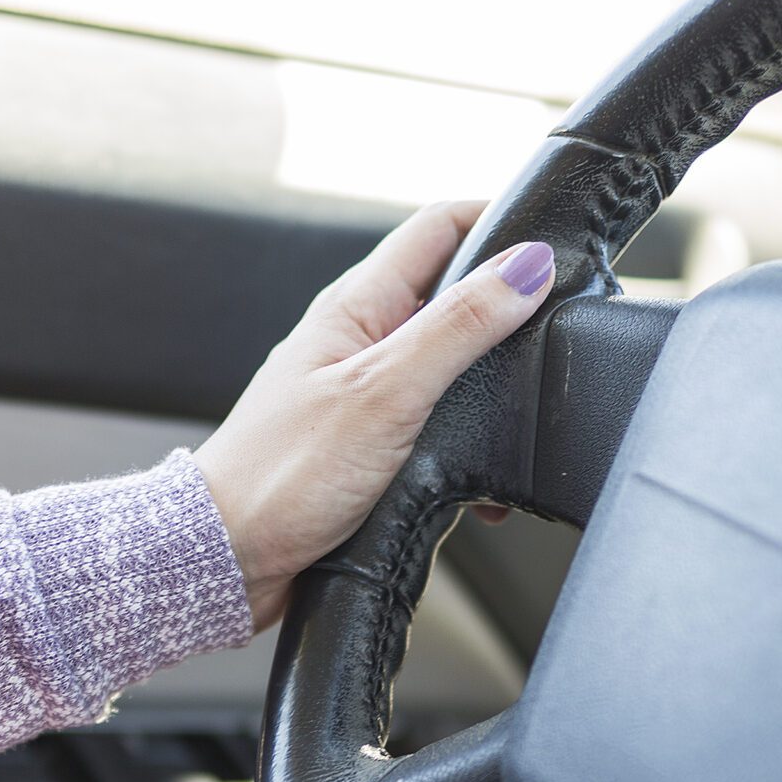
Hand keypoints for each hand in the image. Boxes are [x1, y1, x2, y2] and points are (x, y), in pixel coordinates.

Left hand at [193, 202, 556, 628]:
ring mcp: (363, 396)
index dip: (497, 221)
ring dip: (490, 395)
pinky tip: (482, 489)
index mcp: (357, 307)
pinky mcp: (367, 450)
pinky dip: (466, 453)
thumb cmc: (281, 476)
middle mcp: (359, 343)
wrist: (224, 560)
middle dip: (508, 312)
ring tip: (521, 420)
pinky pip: (435, 432)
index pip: (438, 228)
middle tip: (558, 332)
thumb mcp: (386, 392)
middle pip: (452, 297)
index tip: (555, 239)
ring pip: (450, 372)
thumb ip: (458, 327)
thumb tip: (526, 268)